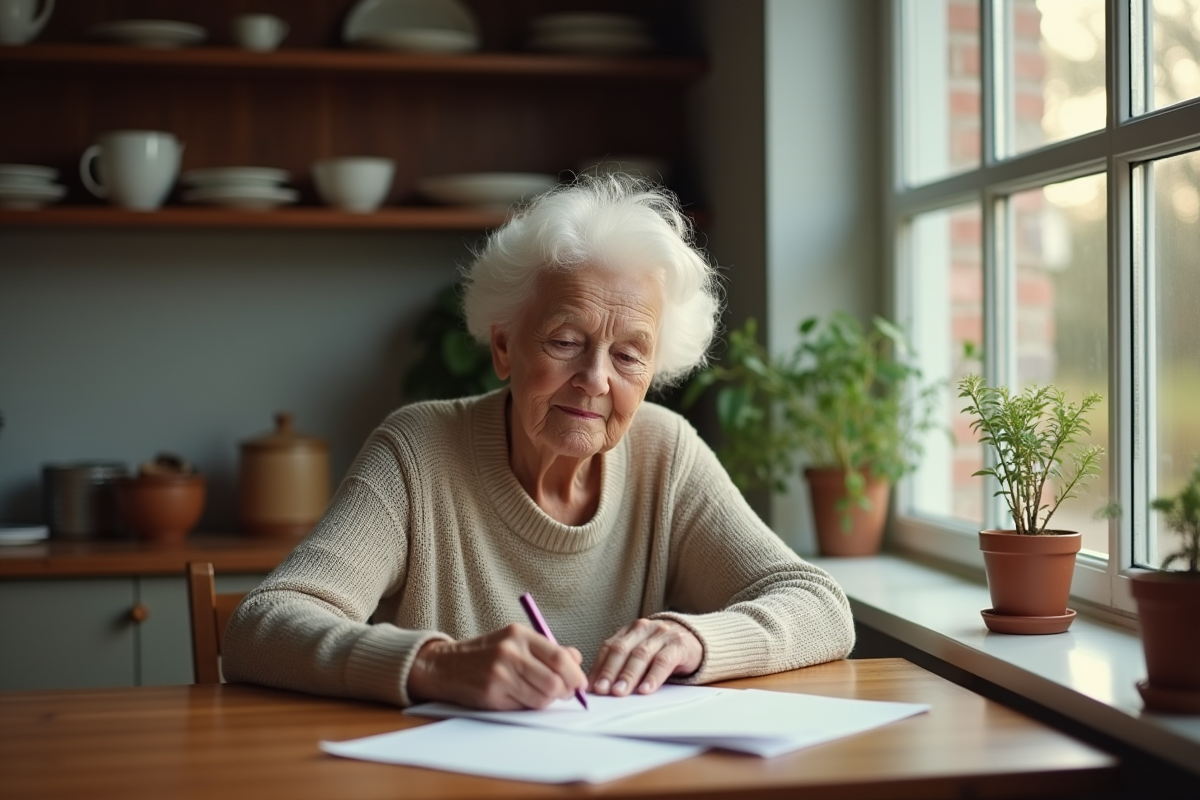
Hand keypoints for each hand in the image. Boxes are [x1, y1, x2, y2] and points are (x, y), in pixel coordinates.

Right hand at [407, 624, 585, 709]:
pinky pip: (524, 706)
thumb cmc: (485, 654)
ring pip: (542, 697)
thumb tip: (576, 660)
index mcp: (519, 634)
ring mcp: (500, 673)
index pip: (560, 658)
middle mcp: (510, 651)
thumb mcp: (515, 641)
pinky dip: (529, 706)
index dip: (575, 674)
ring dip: (547, 700)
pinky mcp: (492, 693)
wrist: (445, 666)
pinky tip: (520, 698)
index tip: (579, 683)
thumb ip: (547, 649)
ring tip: (538, 694)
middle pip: (555, 681)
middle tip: (565, 694)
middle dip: (566, 692)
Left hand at [588, 619, 702, 696]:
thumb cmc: (662, 651)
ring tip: (620, 692)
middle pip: (622, 650)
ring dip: (629, 675)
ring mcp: (662, 635)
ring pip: (641, 654)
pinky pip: (664, 661)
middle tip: (602, 690)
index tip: (591, 686)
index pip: (609, 647)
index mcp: (629, 630)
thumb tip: (599, 689)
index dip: (599, 667)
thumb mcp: (640, 653)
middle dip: (610, 671)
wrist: (695, 640)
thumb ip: (622, 665)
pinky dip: (653, 676)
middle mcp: (643, 628)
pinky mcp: (679, 645)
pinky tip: (646, 689)